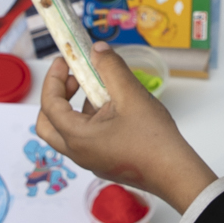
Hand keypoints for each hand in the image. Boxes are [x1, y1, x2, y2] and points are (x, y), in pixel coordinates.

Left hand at [36, 43, 218, 212]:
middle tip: (73, 79)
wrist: (175, 173)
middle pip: (48, 124)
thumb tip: (97, 49)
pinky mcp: (104, 163)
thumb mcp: (131, 95)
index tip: (64, 60)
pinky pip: (86, 139)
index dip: (53, 78)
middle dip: (56, 97)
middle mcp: (78, 152)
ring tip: (101, 89)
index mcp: (77, 137)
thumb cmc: (153, 138)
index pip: (49, 104)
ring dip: (75, 107)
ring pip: (68, 132)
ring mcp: (90, 160)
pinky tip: (115, 109)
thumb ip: (111, 68)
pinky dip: (90, 120)